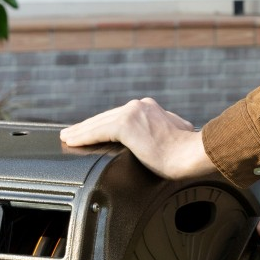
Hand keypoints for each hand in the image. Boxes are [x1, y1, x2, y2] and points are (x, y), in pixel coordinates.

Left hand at [59, 97, 214, 180]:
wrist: (192, 154)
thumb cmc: (187, 153)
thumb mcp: (175, 135)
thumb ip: (164, 132)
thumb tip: (165, 140)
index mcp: (150, 108)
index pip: (120, 115)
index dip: (104, 123)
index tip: (94, 130)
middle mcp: (140, 106)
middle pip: (106, 117)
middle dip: (88, 126)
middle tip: (72, 133)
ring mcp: (132, 113)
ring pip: (99, 123)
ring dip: (80, 131)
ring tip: (67, 137)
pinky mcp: (126, 124)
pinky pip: (97, 131)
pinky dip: (83, 136)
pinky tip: (71, 140)